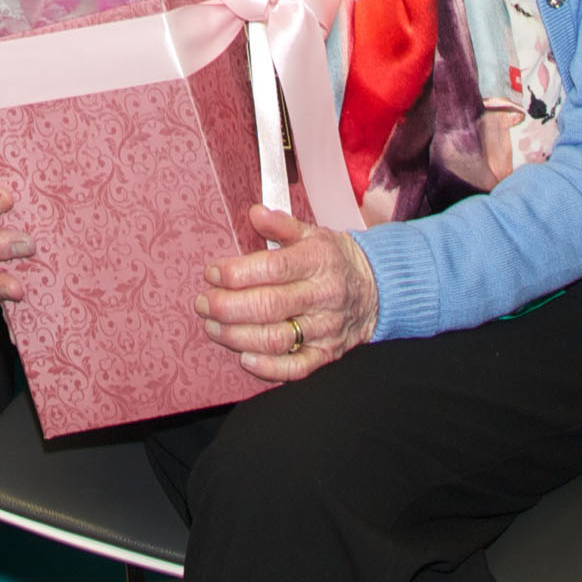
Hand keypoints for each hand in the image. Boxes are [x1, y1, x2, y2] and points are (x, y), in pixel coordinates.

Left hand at [200, 204, 375, 381]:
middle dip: (227, 307)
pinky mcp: (326, 354)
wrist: (377, 290)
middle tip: (203, 303)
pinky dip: (269, 367)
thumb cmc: (335, 261)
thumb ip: (281, 224)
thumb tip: (255, 213)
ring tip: (213, 327)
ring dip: (238, 336)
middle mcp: (322, 296)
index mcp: (317, 261)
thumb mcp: (312, 234)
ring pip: (277, 338)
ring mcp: (324, 328)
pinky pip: (296, 367)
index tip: (212, 274)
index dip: (237, 273)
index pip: (272, 268)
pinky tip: (245, 357)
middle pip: (268, 306)